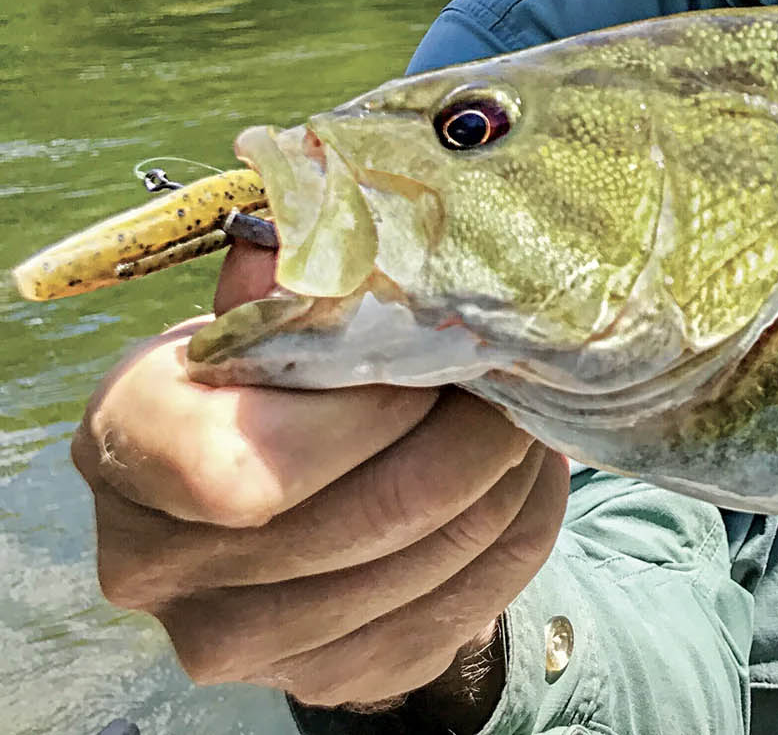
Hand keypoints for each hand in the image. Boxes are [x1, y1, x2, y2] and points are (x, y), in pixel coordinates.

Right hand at [74, 244, 567, 710]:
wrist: (275, 503)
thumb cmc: (272, 379)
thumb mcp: (267, 311)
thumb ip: (309, 271)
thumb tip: (378, 216)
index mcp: (129, 444)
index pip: (245, 466)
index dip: (370, 412)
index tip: (436, 353)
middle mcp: (161, 564)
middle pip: (377, 509)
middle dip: (477, 428)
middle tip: (524, 372)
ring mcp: (243, 640)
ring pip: (435, 554)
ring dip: (511, 473)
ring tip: (531, 412)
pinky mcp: (333, 678)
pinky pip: (467, 600)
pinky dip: (521, 529)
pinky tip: (527, 476)